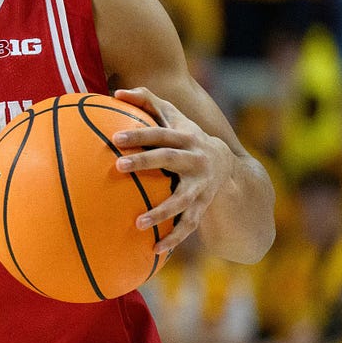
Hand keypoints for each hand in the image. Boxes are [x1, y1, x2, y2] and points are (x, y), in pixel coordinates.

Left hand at [111, 87, 235, 255]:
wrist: (225, 164)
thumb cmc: (185, 136)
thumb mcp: (173, 116)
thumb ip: (147, 101)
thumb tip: (116, 91)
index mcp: (186, 137)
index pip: (160, 133)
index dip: (140, 134)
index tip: (116, 137)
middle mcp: (196, 160)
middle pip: (169, 159)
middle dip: (145, 162)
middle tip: (118, 166)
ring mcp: (201, 185)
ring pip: (182, 199)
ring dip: (161, 212)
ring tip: (137, 223)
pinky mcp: (202, 206)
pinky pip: (188, 226)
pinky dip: (173, 238)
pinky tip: (153, 251)